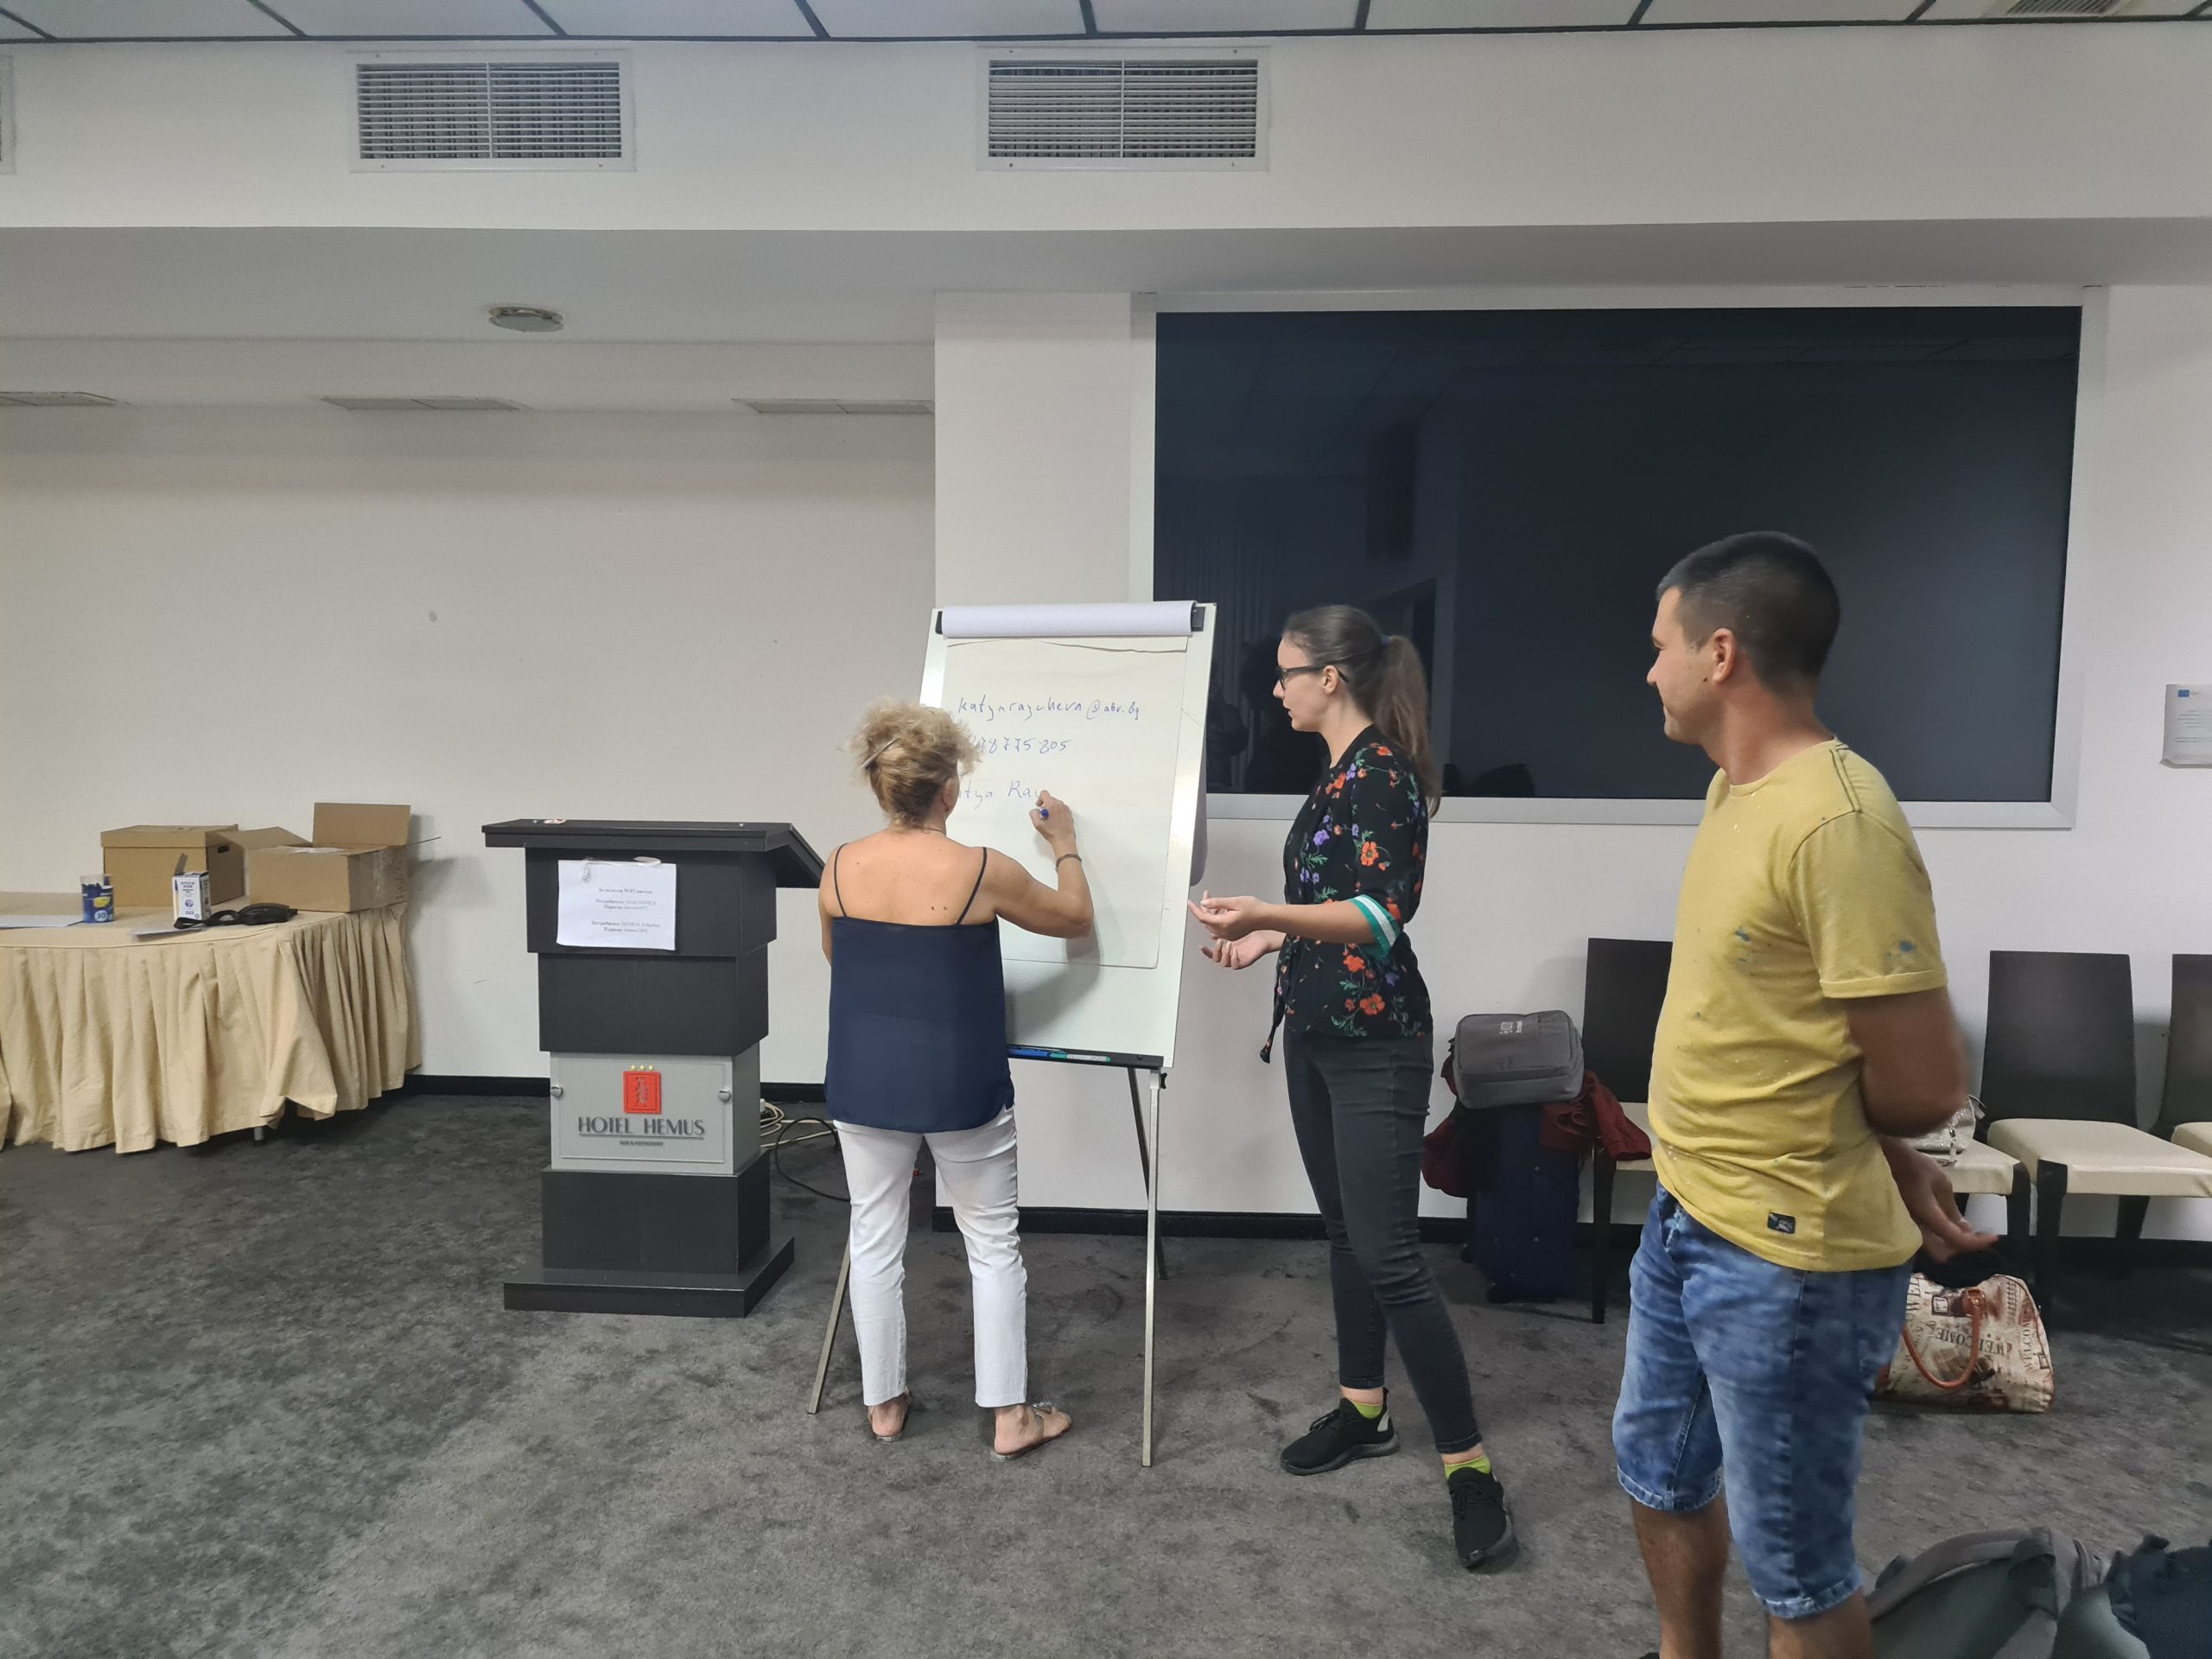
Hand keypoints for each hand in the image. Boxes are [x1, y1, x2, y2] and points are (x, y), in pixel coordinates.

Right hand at [1030, 791, 1075, 856]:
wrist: (1064, 841)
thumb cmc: (1052, 833)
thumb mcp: (1038, 824)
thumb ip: (1033, 814)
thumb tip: (1035, 810)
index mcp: (1053, 805)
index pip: (1044, 794)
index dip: (1039, 799)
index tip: (1039, 806)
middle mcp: (1061, 805)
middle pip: (1050, 799)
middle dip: (1046, 806)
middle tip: (1044, 817)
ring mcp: (1066, 809)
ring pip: (1056, 804)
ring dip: (1051, 809)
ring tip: (1050, 821)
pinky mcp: (1069, 814)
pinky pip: (1061, 809)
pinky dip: (1057, 812)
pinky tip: (1056, 822)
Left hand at [1187, 892, 1271, 942]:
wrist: (1266, 918)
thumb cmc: (1253, 908)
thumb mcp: (1234, 901)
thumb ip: (1217, 902)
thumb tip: (1203, 903)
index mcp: (1223, 923)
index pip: (1203, 917)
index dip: (1194, 909)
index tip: (1189, 902)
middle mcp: (1224, 932)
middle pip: (1206, 921)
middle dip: (1204, 908)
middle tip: (1207, 895)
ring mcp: (1228, 935)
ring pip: (1212, 924)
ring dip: (1211, 913)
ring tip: (1215, 902)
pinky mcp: (1232, 935)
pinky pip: (1219, 927)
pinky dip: (1216, 918)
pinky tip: (1222, 910)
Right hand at [1202, 930, 1282, 969]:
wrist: (1265, 935)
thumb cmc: (1251, 932)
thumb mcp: (1234, 929)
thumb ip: (1222, 931)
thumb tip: (1211, 933)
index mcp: (1226, 948)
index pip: (1212, 952)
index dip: (1206, 951)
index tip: (1202, 946)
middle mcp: (1230, 955)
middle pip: (1216, 959)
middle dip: (1216, 951)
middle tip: (1219, 942)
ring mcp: (1237, 960)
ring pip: (1224, 963)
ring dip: (1224, 954)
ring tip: (1228, 945)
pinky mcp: (1244, 962)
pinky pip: (1235, 965)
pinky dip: (1233, 959)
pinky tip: (1235, 950)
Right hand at [1882, 1140, 1999, 1262]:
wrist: (1880, 1158)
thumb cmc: (1912, 1164)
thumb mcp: (1939, 1181)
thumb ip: (1952, 1208)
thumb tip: (1966, 1229)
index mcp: (1927, 1213)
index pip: (1957, 1239)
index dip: (1978, 1243)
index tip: (1993, 1236)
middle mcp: (1914, 1226)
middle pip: (1941, 1254)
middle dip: (1960, 1248)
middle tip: (1973, 1234)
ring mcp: (1904, 1227)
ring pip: (1931, 1249)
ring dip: (1948, 1244)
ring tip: (1960, 1228)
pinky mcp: (1899, 1225)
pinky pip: (1922, 1241)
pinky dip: (1937, 1238)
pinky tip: (1944, 1224)